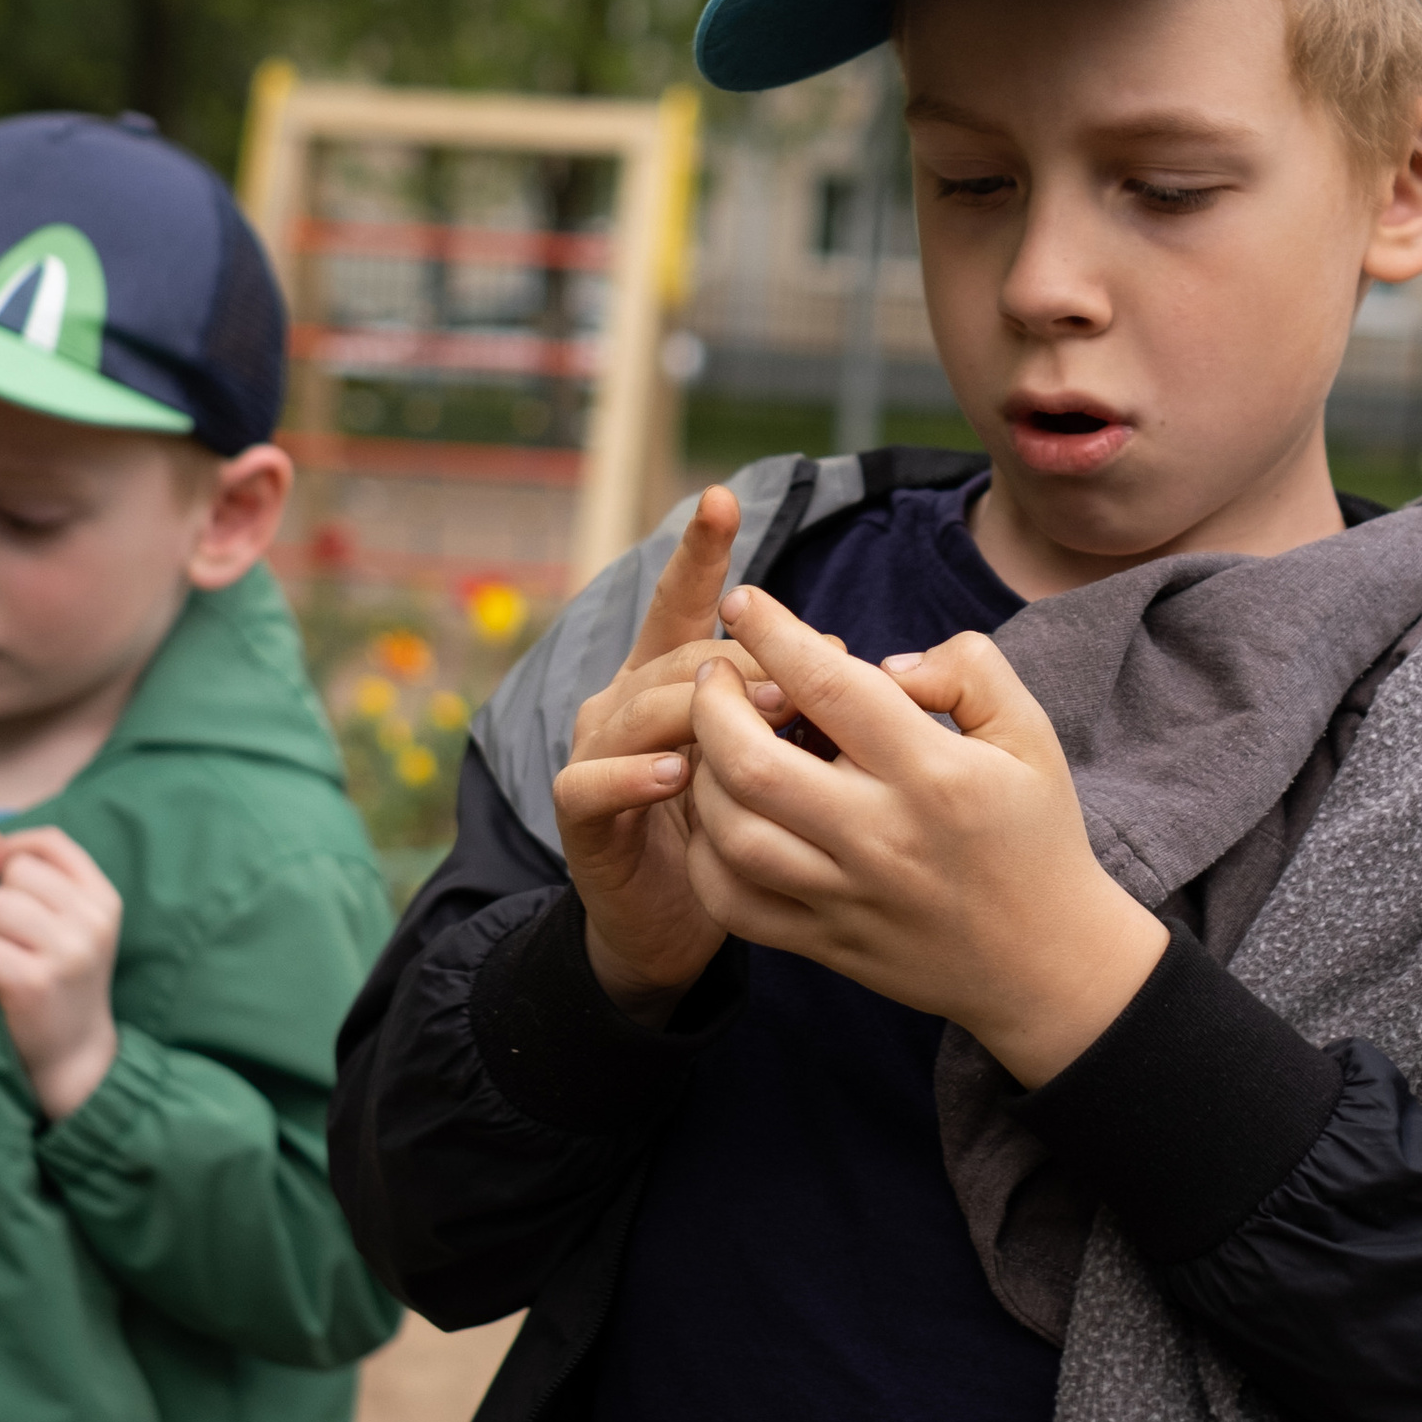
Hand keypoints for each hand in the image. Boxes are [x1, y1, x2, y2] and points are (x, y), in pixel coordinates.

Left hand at [0, 825, 122, 1119]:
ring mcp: (66, 953)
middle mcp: (91, 922)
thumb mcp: (67, 924)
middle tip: (11, 939)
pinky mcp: (33, 983)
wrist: (75, 1054)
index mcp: (103, 899)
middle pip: (16, 874)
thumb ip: (32, 878)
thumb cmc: (63, 981)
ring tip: (6, 961)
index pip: (50, 842)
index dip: (10, 847)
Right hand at [552, 487, 795, 1021]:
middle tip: (807, 685)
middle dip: (742, 662)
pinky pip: (592, 780)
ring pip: (641, 708)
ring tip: (763, 719)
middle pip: (681, 657)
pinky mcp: (577, 812)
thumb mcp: (770, 759)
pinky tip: (676, 774)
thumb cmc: (736, 832)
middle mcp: (624, 700)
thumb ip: (791, 706)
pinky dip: (632, 774)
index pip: (683, 602)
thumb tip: (843, 659)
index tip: (723, 499)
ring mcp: (594, 752)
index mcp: (669, 678)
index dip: (700, 553)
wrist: (673, 923)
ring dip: (702, 712)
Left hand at [681, 584, 1166, 1087]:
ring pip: (732, 833)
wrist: (1048, 965)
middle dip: (713, 703)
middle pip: (754, 763)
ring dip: (703, 773)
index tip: (742, 600)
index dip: (774, 634)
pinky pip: (733, 903)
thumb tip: (886, 662)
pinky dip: (707, 854)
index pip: (831, 687)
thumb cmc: (1036, 835)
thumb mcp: (1031, 735)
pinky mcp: (825, 944)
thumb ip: (969, 671)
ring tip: (712, 739)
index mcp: (935, 775)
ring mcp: (846, 897)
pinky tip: (720, 815)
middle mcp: (881, 837)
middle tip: (714, 673)